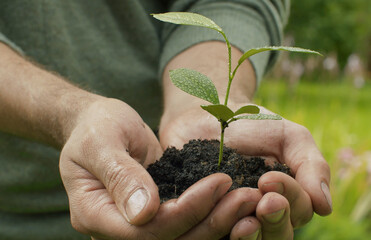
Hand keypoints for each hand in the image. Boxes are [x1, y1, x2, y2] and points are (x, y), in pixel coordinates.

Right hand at [60, 98, 261, 238]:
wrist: (98, 125)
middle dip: (210, 221)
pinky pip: (184, 223)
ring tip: (248, 198)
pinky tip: (235, 200)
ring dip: (216, 221)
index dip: (184, 212)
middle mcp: (115, 229)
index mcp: (93, 214)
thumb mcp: (101, 142)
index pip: (144, 230)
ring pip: (181, 237)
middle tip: (246, 196)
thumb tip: (144, 212)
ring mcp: (136, 224)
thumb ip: (120, 175)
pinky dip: (210, 214)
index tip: (218, 183)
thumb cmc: (95, 127)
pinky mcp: (155, 214)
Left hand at [159, 104, 331, 239]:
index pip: (297, 214)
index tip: (269, 179)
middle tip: (264, 202)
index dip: (291, 200)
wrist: (211, 115)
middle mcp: (258, 213)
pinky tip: (212, 218)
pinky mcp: (200, 216)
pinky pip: (209, 234)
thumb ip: (311, 166)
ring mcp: (229, 217)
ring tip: (243, 222)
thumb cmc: (254, 125)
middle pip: (276, 237)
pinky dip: (215, 231)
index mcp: (284, 199)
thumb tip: (325, 206)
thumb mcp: (289, 137)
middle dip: (275, 222)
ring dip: (249, 236)